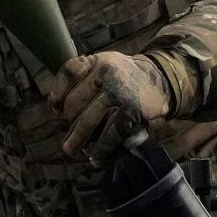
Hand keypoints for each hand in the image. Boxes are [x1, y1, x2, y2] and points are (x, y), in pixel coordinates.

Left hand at [43, 52, 173, 158]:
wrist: (162, 80)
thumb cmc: (125, 77)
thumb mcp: (106, 64)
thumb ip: (83, 76)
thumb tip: (54, 104)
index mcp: (97, 61)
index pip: (69, 72)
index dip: (58, 92)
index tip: (56, 108)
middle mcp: (107, 74)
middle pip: (74, 102)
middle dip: (69, 123)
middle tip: (67, 134)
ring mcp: (119, 93)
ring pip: (88, 121)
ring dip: (77, 140)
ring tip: (71, 150)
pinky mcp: (131, 112)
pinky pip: (109, 134)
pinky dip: (100, 148)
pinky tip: (95, 156)